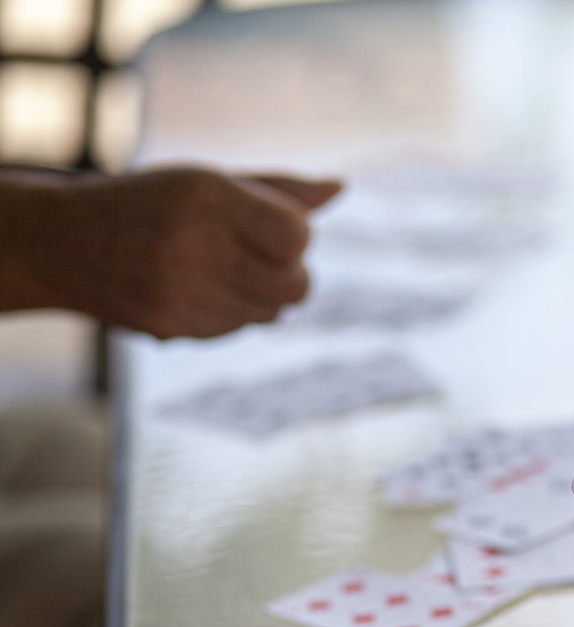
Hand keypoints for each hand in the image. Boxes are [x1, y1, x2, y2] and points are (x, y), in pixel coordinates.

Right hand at [0, 167, 341, 337]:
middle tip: (255, 254)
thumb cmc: (152, 202)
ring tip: (220, 268)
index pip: (298, 237)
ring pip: (270, 312)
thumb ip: (279, 190)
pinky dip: (231, 312)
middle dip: (287, 272)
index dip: (294, 236)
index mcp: (210, 197)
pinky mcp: (171, 326)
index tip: (271, 227)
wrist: (63, 242)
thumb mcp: (211, 180)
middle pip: (296, 286)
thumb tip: (340, 187)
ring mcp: (182, 291)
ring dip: (260, 294)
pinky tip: (198, 289)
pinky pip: (237, 328)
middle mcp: (196, 244)